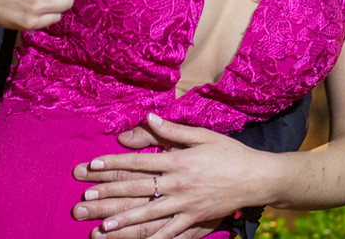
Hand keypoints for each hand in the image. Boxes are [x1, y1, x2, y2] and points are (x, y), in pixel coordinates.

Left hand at [71, 114, 262, 238]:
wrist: (258, 178)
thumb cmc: (229, 153)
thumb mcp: (202, 135)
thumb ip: (172, 130)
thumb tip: (148, 117)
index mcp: (178, 162)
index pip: (138, 163)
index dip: (113, 164)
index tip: (92, 167)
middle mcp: (178, 185)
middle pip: (138, 191)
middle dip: (109, 196)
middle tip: (86, 201)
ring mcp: (187, 206)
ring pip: (150, 217)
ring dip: (125, 223)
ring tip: (102, 228)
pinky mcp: (196, 220)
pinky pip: (171, 233)